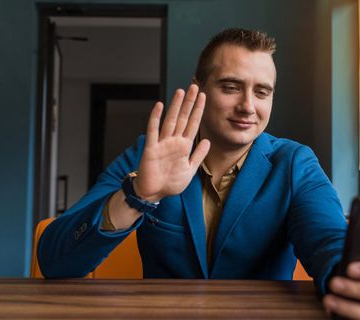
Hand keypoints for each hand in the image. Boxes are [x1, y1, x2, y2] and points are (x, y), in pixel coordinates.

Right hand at [134, 84, 209, 201]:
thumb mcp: (190, 169)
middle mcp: (173, 141)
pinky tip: (160, 106)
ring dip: (175, 106)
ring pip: (170, 120)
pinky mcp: (151, 148)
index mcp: (184, 146)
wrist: (153, 193)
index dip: (198, 110)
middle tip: (194, 86)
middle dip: (189, 103)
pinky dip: (156, 118)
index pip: (193, 124)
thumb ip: (198, 155)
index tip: (203, 97)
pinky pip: (153, 131)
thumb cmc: (170, 183)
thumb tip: (208, 141)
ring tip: (180, 92)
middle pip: (183, 118)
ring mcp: (162, 143)